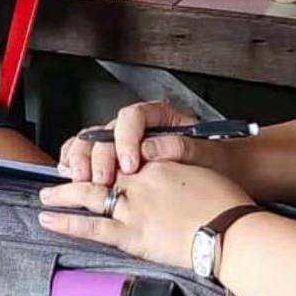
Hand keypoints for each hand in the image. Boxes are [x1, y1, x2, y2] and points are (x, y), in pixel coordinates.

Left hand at [37, 161, 252, 269]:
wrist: (232, 232)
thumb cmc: (226, 205)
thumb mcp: (200, 171)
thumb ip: (174, 164)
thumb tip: (156, 161)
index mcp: (156, 165)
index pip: (121, 156)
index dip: (104, 159)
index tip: (94, 163)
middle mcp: (139, 182)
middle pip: (98, 171)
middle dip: (76, 173)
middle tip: (60, 175)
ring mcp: (132, 208)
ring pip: (87, 195)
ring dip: (62, 195)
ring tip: (45, 197)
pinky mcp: (131, 234)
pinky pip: (91, 227)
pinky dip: (66, 222)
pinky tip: (49, 220)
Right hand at [57, 100, 216, 184]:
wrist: (225, 176)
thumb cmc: (218, 162)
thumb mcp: (209, 154)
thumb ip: (181, 147)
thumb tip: (152, 148)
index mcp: (160, 116)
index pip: (133, 116)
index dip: (126, 139)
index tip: (130, 164)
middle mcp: (138, 127)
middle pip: (106, 130)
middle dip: (98, 155)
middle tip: (102, 179)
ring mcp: (122, 142)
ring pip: (91, 141)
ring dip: (81, 159)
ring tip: (80, 179)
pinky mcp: (114, 160)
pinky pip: (86, 154)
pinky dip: (75, 162)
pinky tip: (70, 173)